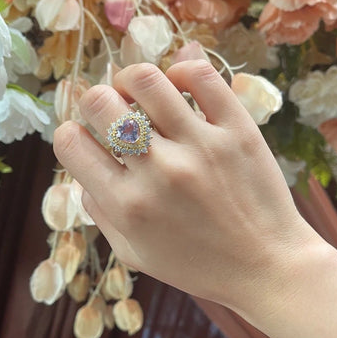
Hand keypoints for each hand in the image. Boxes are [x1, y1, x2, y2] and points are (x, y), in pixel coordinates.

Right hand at [53, 60, 322, 322]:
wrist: (267, 267)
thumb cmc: (198, 266)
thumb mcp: (135, 255)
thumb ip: (102, 215)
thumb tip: (82, 175)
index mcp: (127, 206)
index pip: (70, 142)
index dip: (69, 134)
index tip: (86, 138)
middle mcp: (158, 171)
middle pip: (100, 102)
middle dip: (94, 101)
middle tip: (111, 112)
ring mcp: (200, 146)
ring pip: (147, 80)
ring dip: (131, 80)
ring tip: (139, 93)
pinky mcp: (237, 130)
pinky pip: (201, 76)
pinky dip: (182, 70)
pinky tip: (179, 87)